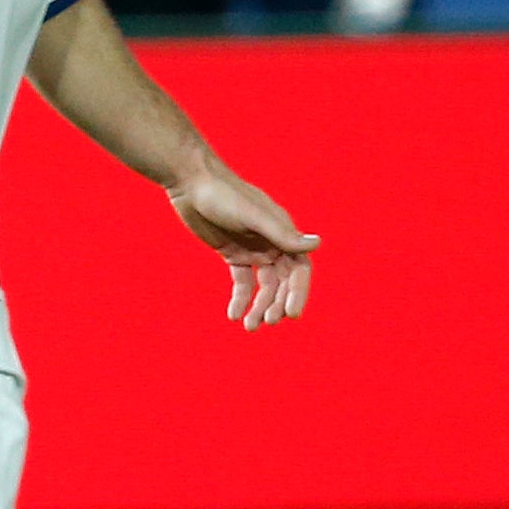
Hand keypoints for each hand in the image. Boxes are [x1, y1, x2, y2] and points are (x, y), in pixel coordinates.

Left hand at [167, 165, 316, 331]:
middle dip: (277, 303)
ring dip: (260, 306)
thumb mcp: (252, 215)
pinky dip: (240, 299)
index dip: (298, 292)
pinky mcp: (232, 252)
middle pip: (282, 281)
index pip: (299, 269)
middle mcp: (272, 242)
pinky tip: (233, 314)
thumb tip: (317, 244)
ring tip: (250, 326)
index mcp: (283, 232)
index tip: (292, 314)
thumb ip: (282, 233)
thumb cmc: (224, 194)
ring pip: (263, 285)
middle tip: (268, 322)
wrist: (191, 182)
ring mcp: (253, 248)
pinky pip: (242, 281)